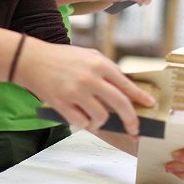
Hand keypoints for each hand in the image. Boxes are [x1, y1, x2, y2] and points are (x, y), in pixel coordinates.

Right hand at [14, 38, 155, 135]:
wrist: (33, 60)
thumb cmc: (62, 58)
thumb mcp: (88, 55)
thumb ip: (107, 69)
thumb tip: (125, 88)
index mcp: (99, 64)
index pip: (126, 84)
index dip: (141, 97)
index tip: (150, 105)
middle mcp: (90, 78)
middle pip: (120, 104)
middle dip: (131, 120)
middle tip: (134, 128)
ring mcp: (76, 92)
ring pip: (101, 117)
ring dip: (102, 121)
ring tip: (96, 116)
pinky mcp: (62, 104)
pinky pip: (82, 123)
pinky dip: (85, 123)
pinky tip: (81, 115)